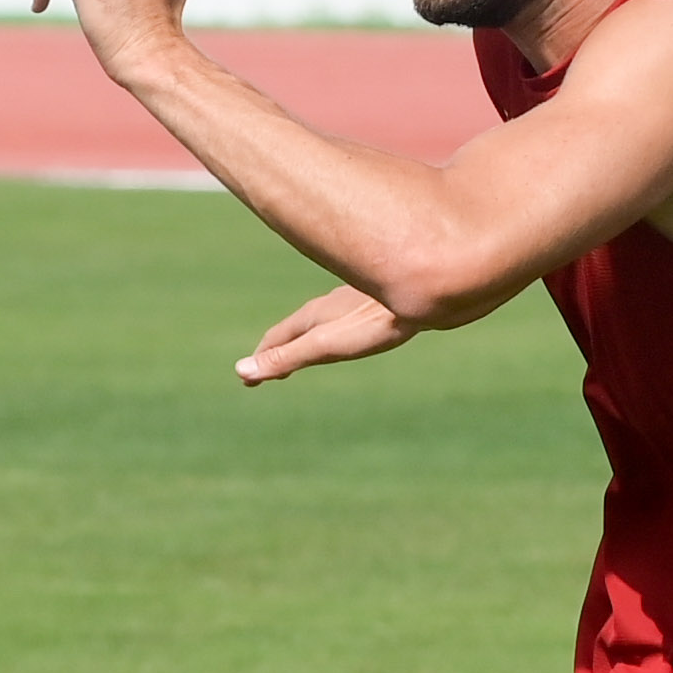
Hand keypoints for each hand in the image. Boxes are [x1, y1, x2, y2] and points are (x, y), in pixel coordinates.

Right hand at [238, 283, 417, 386]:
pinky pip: (347, 319)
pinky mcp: (380, 305)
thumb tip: (241, 371)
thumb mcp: (326, 345)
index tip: (248, 381)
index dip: (261, 360)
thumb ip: (286, 358)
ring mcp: (355, 303)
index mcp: (313, 316)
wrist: (431, 290)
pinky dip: (336, 331)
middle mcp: (330, 306)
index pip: (276, 339)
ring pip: (323, 321)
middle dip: (281, 348)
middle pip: (297, 328)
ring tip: (309, 350)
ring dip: (309, 338)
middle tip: (271, 370)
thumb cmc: (377, 321)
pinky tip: (355, 332)